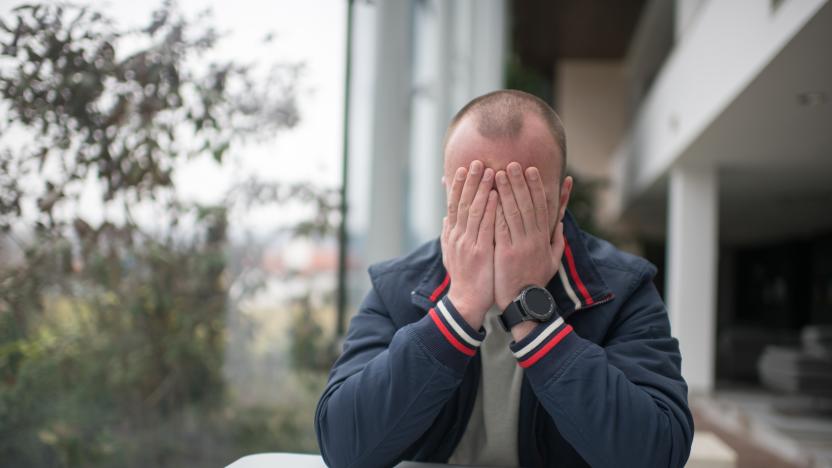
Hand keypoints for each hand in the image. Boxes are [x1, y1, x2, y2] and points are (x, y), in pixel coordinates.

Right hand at [442, 160, 497, 329]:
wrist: (465, 302)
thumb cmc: (464, 278)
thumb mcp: (451, 254)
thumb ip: (449, 234)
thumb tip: (446, 217)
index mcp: (451, 235)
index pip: (453, 205)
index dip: (457, 186)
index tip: (462, 168)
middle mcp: (457, 236)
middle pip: (462, 203)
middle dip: (469, 181)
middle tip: (476, 161)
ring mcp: (468, 244)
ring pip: (473, 211)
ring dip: (481, 189)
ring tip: (488, 171)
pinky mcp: (480, 252)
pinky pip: (485, 227)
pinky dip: (490, 210)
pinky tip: (495, 195)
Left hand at [494, 162, 564, 315]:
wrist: (524, 303)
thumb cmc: (536, 282)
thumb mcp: (552, 261)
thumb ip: (556, 241)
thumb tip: (558, 223)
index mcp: (543, 238)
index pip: (541, 207)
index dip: (536, 187)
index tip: (531, 170)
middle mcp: (533, 239)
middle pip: (527, 204)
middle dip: (519, 183)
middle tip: (512, 164)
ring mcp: (519, 245)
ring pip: (513, 212)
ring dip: (505, 191)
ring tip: (498, 173)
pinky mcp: (505, 253)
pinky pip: (500, 228)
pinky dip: (495, 211)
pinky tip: (489, 197)